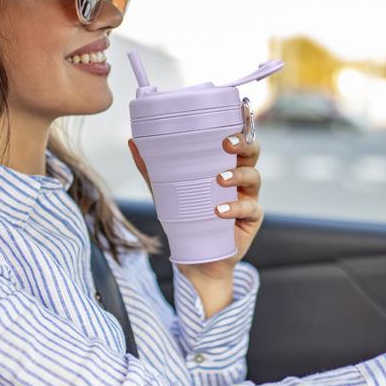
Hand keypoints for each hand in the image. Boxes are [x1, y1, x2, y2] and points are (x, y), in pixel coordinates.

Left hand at [127, 133, 264, 281]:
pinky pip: (250, 208)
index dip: (237, 129)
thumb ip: (152, 169)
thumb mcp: (167, 192)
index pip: (236, 141)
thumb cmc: (187, 219)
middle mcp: (240, 178)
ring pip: (254, 177)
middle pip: (253, 153)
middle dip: (244, 145)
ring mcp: (248, 198)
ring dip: (238, 175)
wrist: (197, 258)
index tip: (223, 126)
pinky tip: (219, 211)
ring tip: (219, 180)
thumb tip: (132, 142)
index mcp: (225, 165)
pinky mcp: (251, 219)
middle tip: (226, 144)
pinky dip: (235, 208)